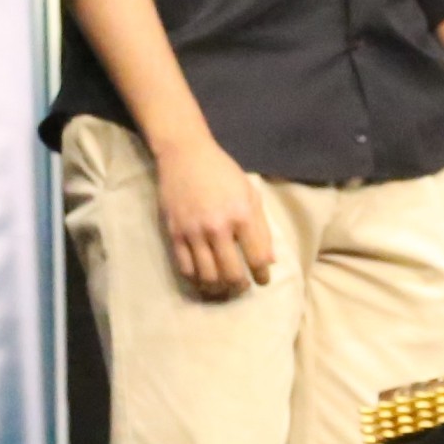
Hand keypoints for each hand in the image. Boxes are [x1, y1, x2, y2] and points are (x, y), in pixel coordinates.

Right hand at [153, 133, 273, 299]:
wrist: (185, 154)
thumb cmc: (222, 172)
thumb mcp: (250, 194)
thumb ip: (261, 229)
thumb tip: (269, 262)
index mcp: (242, 215)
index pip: (257, 259)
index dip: (262, 276)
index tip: (263, 280)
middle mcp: (218, 227)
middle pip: (231, 274)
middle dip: (240, 286)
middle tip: (242, 286)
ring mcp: (194, 232)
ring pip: (207, 277)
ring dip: (218, 289)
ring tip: (224, 287)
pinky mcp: (175, 234)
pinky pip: (186, 269)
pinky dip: (196, 280)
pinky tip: (204, 278)